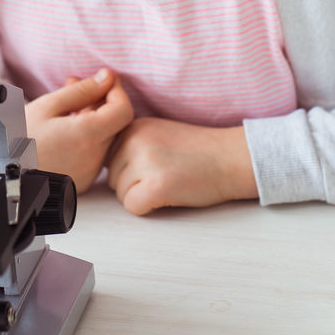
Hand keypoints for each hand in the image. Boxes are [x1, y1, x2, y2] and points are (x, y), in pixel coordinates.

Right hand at [26, 69, 133, 192]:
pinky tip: (63, 127)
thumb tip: (108, 78)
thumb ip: (82, 91)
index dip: (117, 91)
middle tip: (75, 85)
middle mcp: (93, 157)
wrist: (0, 178)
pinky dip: (85, 136)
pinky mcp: (82, 180)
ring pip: (102, 137)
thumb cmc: (17, 140)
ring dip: (91, 117)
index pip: (123, 110)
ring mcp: (89, 171)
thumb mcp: (47, 106)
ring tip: (64, 105)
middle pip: (113, 123)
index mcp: (87, 136)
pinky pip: (92, 152)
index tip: (104, 79)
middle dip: (100, 100)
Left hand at [106, 116, 257, 215]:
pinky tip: (169, 195)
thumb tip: (103, 168)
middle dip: (133, 184)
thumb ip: (130, 143)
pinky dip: (149, 208)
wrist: (231, 157)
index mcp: (132, 126)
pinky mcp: (156, 185)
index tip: (155, 166)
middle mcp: (134, 139)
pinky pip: (133, 207)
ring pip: (120, 194)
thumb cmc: (197, 150)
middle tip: (164, 176)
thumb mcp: (157, 132)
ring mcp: (145, 161)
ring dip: (141, 196)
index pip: (109, 159)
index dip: (129, 170)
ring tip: (169, 183)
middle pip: (112, 178)